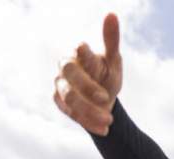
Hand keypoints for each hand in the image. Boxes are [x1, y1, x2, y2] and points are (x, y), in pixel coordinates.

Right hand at [53, 13, 122, 135]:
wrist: (103, 99)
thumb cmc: (106, 74)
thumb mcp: (113, 60)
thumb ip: (111, 40)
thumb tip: (112, 14)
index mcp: (78, 54)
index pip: (77, 52)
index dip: (87, 58)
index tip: (103, 69)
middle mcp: (65, 69)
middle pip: (69, 77)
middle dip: (88, 90)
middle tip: (107, 100)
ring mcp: (60, 86)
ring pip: (70, 99)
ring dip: (91, 112)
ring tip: (110, 122)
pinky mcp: (60, 103)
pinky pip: (72, 115)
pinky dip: (89, 123)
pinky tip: (104, 130)